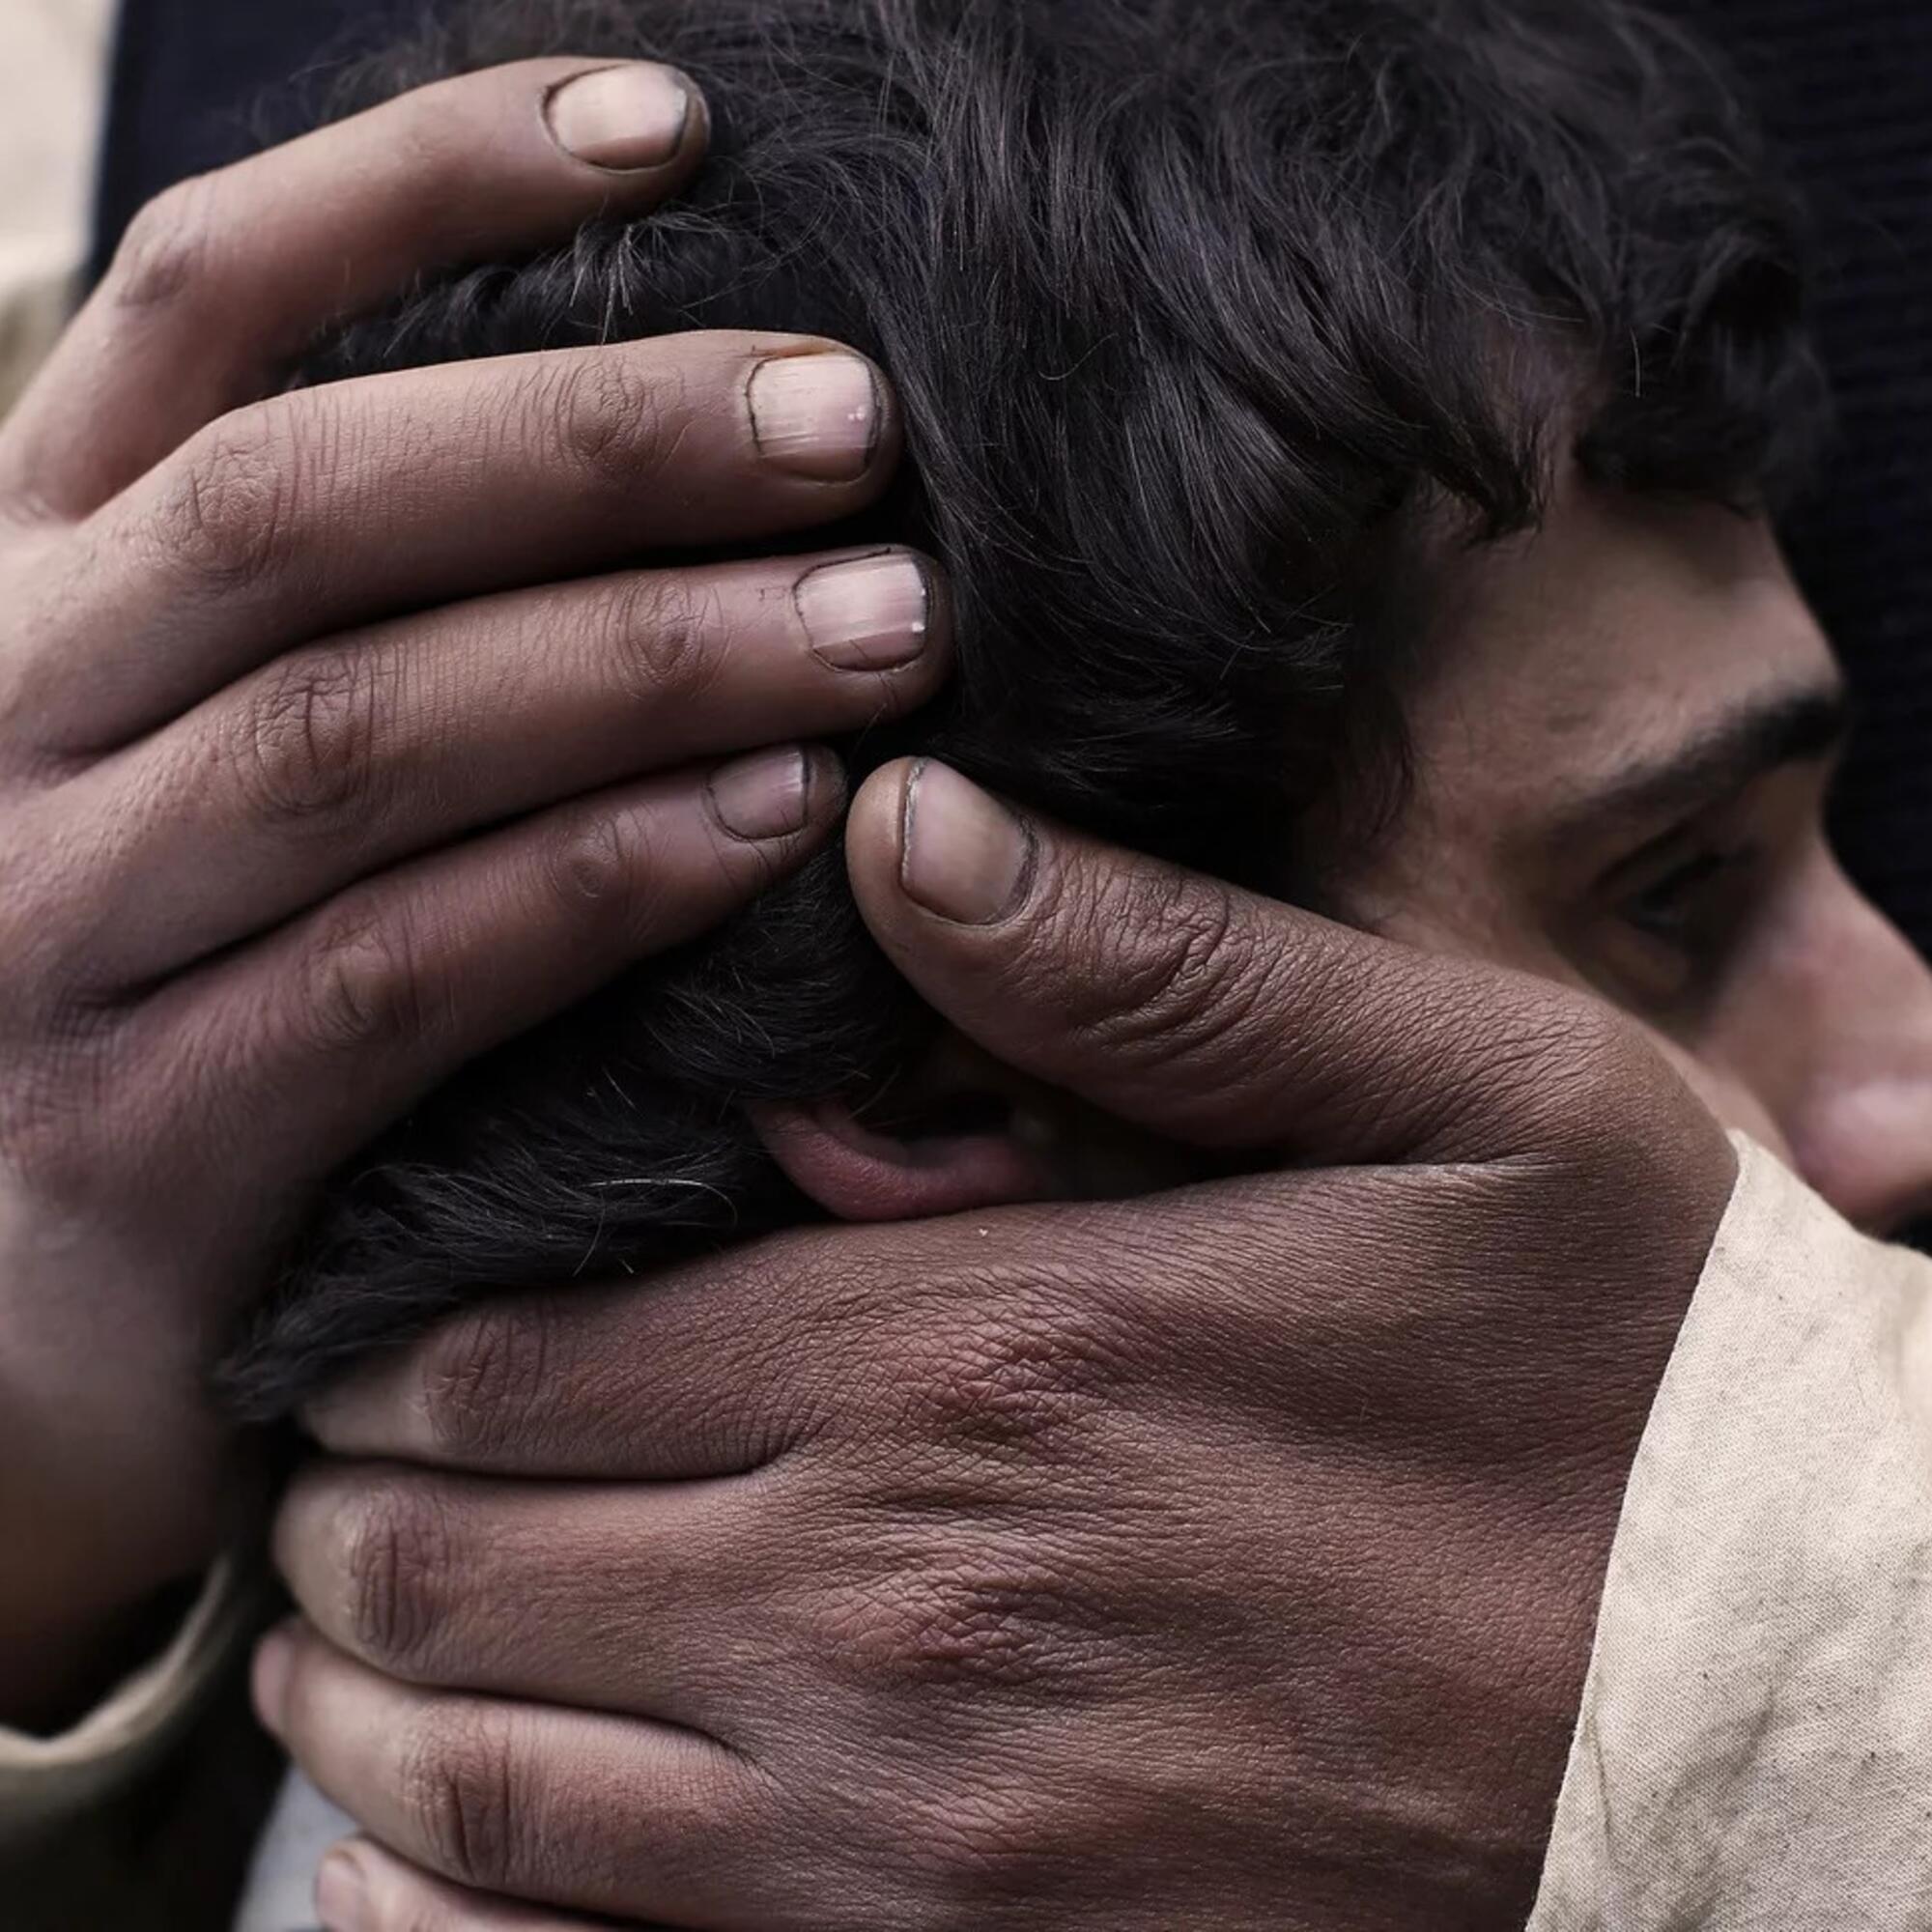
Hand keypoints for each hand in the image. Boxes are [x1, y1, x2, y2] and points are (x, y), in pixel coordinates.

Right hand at [0, 60, 946, 1723]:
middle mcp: (4, 719)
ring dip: (646, 665)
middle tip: (856, 423)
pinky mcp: (128, 1152)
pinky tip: (778, 825)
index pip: (201, 303)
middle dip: (596, 441)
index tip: (668, 117)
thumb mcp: (206, 757)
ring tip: (886, 626)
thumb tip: (676, 452)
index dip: (422, 173)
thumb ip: (362, 609)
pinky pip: (394, 977)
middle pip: (300, 503)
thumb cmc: (149, 998)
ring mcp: (40, 937)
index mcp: (31, 584)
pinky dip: (597, 886)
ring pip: (361, 736)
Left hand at [262, 759, 1735, 1929]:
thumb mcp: (1462, 1096)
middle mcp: (905, 1599)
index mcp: (987, 1354)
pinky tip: (425, 1867)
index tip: (367, 1336)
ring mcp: (926, 1832)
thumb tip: (905, 830)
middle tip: (320, 1477)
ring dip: (369, 1704)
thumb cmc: (1628, 1377)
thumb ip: (1156, 970)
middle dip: (353, 1514)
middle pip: (483, 1559)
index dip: (412, 1347)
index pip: (556, 1348)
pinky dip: (470, 1913)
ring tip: (332, 1646)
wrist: (1773, 1692)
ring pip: (499, 1772)